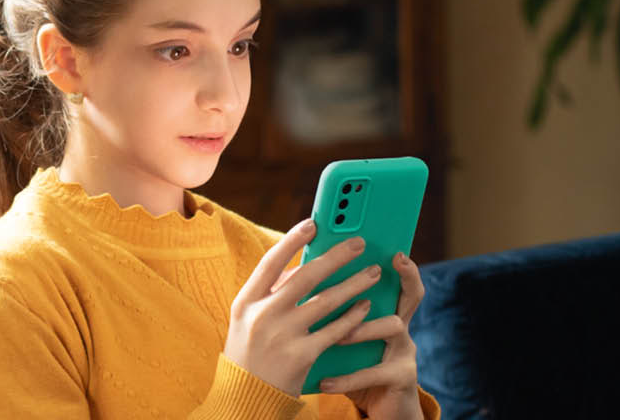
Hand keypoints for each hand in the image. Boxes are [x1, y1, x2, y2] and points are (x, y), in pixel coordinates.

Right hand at [223, 219, 380, 396]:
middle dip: (337, 256)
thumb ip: (270, 293)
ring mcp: (283, 335)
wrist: (247, 396)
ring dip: (354, 283)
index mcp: (246, 301)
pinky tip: (366, 305)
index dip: (292, 240)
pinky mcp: (303, 355)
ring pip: (327, 301)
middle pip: (306, 276)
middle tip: (359, 243)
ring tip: (373, 272)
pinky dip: (352, 316)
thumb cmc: (249, 352)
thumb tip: (304, 266)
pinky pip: (334, 330)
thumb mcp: (247, 319)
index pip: (270, 262)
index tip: (313, 223)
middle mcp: (262, 314)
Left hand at [320, 252, 425, 419]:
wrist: (374, 408)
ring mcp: (405, 352)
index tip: (395, 249)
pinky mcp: (402, 378)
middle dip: (404, 278)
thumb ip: (327, 309)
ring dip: (362, 329)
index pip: (398, 279)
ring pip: (392, 327)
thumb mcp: (341, 334)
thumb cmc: (352, 364)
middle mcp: (401, 326)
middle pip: (411, 295)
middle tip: (379, 269)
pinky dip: (347, 378)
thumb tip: (294, 280)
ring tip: (337, 336)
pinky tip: (325, 382)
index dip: (402, 265)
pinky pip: (375, 372)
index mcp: (384, 311)